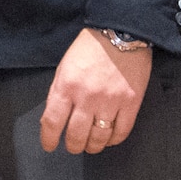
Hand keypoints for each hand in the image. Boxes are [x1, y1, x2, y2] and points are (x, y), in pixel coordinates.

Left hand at [40, 29, 152, 154]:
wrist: (121, 32)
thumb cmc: (90, 48)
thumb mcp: (64, 67)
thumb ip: (58, 92)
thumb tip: (54, 118)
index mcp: (66, 86)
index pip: (53, 122)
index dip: (49, 139)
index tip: (49, 146)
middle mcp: (87, 97)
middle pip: (77, 135)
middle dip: (73, 146)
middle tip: (73, 147)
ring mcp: (111, 101)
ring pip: (99, 137)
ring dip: (93, 146)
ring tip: (90, 146)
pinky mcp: (131, 102)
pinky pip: (122, 131)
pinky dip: (114, 140)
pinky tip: (109, 139)